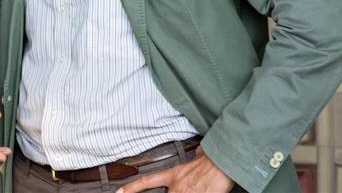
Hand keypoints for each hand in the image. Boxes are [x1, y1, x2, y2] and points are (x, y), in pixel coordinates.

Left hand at [116, 150, 233, 192]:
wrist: (222, 163)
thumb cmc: (212, 161)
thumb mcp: (196, 157)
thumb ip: (190, 162)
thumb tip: (197, 153)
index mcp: (173, 174)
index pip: (146, 181)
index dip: (131, 188)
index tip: (119, 192)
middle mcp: (176, 185)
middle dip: (176, 192)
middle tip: (184, 187)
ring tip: (194, 187)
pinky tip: (199, 191)